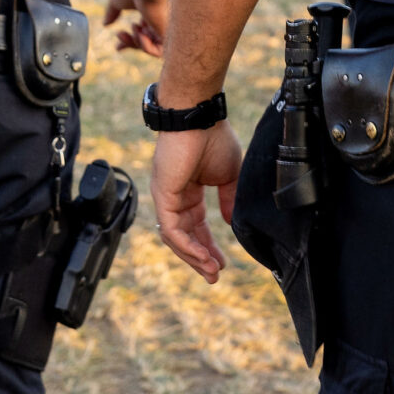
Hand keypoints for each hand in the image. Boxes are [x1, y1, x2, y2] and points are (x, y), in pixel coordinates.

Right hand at [102, 0, 166, 55]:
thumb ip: (112, 13)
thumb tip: (105, 24)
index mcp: (149, 12)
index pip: (141, 32)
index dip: (128, 42)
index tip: (117, 46)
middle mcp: (158, 21)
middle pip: (145, 42)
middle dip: (130, 43)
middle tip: (120, 34)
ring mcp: (163, 27)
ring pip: (150, 48)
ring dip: (136, 43)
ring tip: (135, 27)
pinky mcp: (168, 33)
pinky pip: (159, 52)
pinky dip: (146, 47)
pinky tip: (140, 33)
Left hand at [151, 122, 241, 282]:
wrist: (198, 117)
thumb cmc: (213, 137)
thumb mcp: (228, 175)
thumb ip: (229, 199)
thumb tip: (232, 222)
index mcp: (188, 191)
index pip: (197, 226)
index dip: (208, 245)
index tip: (222, 263)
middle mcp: (174, 197)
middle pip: (185, 237)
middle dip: (200, 258)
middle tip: (214, 276)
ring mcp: (165, 197)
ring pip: (176, 238)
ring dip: (194, 257)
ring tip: (211, 271)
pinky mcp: (162, 196)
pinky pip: (172, 229)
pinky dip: (187, 245)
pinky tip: (202, 256)